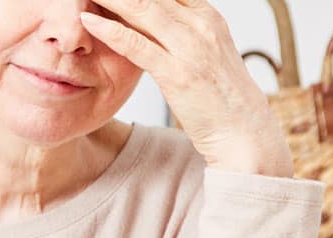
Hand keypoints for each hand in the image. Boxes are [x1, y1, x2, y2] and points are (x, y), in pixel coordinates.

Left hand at [80, 0, 293, 177]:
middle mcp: (201, 25)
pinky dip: (110, 31)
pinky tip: (88, 21)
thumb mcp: (206, 53)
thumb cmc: (220, 96)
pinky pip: (137, 45)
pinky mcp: (177, 73)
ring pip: (142, 10)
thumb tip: (155, 21)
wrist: (244, 130)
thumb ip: (183, 33)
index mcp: (207, 17)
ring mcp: (190, 48)